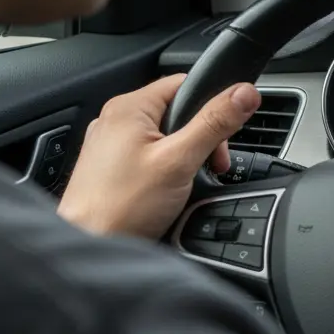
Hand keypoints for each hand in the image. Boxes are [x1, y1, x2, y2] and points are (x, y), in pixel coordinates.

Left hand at [57, 74, 260, 238]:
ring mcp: (110, 145)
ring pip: (165, 136)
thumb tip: (245, 92)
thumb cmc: (120, 208)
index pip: (185, 84)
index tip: (225, 135)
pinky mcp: (110, 167)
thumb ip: (214, 123)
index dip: (212, 107)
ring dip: (186, 156)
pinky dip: (166, 168)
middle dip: (202, 138)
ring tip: (186, 182)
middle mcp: (115, 120)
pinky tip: (168, 190)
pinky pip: (150, 155)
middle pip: (178, 112)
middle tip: (209, 167)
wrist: (89, 250)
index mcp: (129, 107)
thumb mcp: (179, 161)